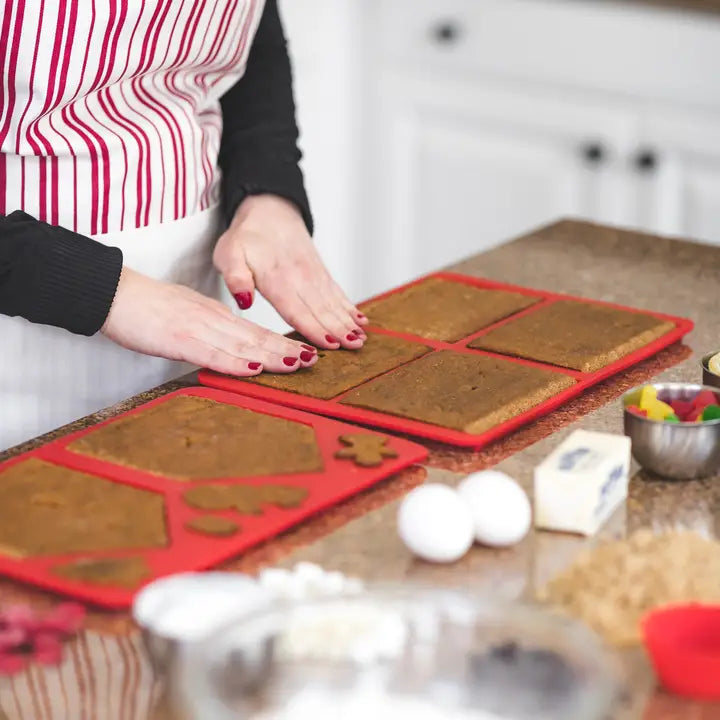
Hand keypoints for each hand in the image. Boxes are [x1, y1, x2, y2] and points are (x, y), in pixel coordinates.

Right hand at [101, 267, 318, 374]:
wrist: (113, 293)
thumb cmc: (146, 307)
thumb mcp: (186, 316)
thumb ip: (209, 329)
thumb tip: (228, 346)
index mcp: (214, 315)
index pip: (254, 332)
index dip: (280, 343)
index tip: (303, 352)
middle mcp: (212, 320)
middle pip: (256, 337)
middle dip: (286, 350)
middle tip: (313, 360)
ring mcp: (197, 328)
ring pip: (242, 344)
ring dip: (272, 355)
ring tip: (297, 364)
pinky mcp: (179, 339)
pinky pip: (212, 353)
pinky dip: (235, 362)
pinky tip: (254, 368)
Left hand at [213, 195, 368, 349]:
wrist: (269, 210)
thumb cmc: (247, 236)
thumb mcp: (228, 254)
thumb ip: (235, 278)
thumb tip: (244, 301)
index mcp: (276, 279)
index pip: (297, 310)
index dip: (314, 329)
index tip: (330, 344)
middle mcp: (299, 278)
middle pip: (321, 310)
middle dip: (339, 330)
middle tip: (356, 348)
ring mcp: (313, 275)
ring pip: (333, 303)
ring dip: (348, 321)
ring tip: (361, 338)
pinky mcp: (321, 273)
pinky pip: (337, 293)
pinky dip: (349, 307)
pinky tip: (360, 319)